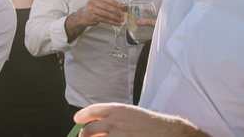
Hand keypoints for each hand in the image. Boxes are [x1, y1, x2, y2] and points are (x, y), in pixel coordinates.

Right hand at [76, 0, 126, 28]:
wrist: (84, 16)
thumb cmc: (93, 8)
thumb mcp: (98, 2)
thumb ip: (107, 3)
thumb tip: (121, 6)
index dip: (115, 3)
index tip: (121, 6)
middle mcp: (92, 2)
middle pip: (107, 7)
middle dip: (116, 11)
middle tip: (122, 14)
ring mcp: (92, 10)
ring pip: (106, 14)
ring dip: (115, 17)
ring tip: (121, 19)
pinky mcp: (93, 17)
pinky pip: (105, 20)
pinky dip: (112, 22)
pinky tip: (116, 23)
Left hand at [76, 103, 205, 136]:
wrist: (166, 132)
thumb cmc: (148, 123)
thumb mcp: (129, 113)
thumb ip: (112, 116)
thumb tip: (96, 122)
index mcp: (116, 109)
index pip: (92, 111)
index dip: (82, 116)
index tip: (77, 120)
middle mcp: (114, 122)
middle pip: (89, 130)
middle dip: (83, 135)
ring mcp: (118, 136)